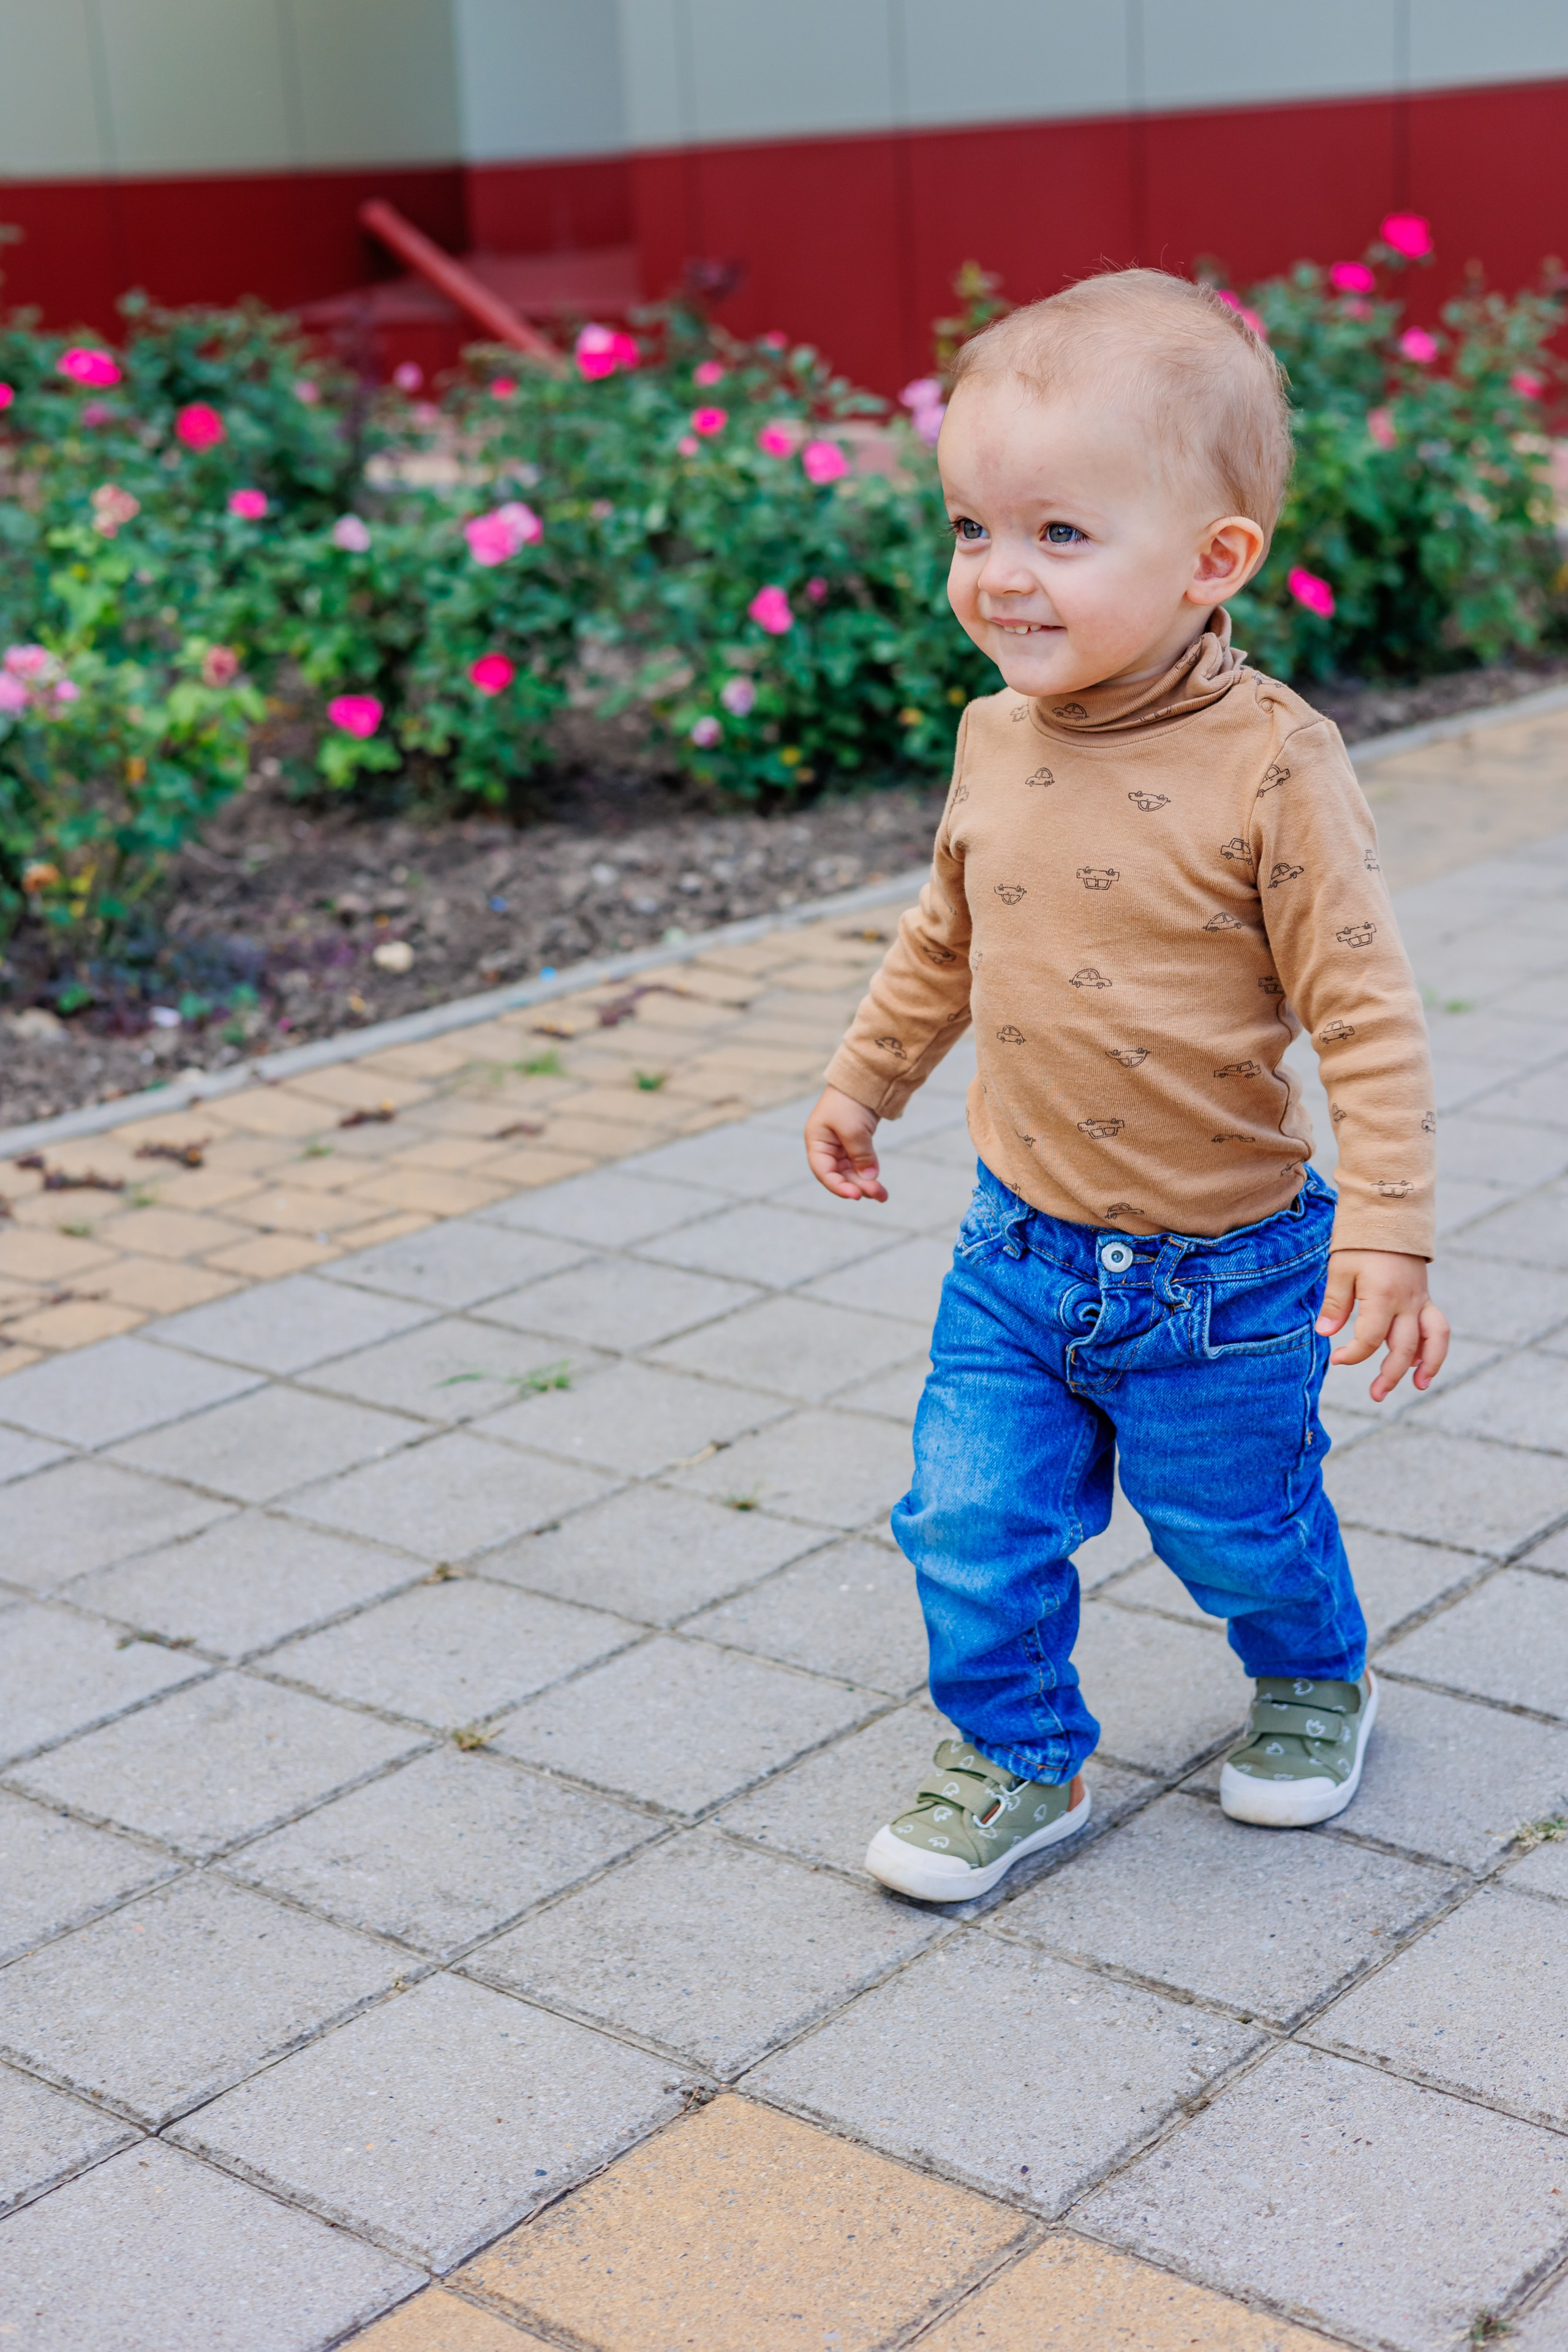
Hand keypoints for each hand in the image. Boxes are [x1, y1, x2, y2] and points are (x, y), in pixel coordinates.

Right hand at [804, 1084, 887, 1201]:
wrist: (866, 1076)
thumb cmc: (851, 1101)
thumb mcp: (854, 1130)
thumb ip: (860, 1156)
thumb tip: (870, 1179)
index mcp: (816, 1141)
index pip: (823, 1171)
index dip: (838, 1186)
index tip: (856, 1195)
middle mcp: (826, 1145)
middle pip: (839, 1174)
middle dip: (858, 1186)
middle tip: (879, 1195)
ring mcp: (841, 1144)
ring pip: (851, 1171)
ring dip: (866, 1183)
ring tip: (883, 1195)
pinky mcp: (855, 1141)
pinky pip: (860, 1163)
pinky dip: (869, 1172)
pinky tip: (879, 1182)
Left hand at [1316, 1249, 1448, 1400]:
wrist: (1390, 1214)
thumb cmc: (1361, 1241)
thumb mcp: (1340, 1268)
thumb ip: (1335, 1303)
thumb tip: (1325, 1333)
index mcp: (1383, 1296)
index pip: (1371, 1338)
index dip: (1353, 1354)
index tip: (1336, 1358)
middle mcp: (1408, 1301)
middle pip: (1405, 1348)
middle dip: (1390, 1375)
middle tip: (1375, 1395)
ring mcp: (1421, 1300)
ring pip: (1435, 1339)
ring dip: (1429, 1365)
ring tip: (1420, 1386)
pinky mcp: (1425, 1298)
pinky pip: (1437, 1327)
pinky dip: (1433, 1347)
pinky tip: (1421, 1364)